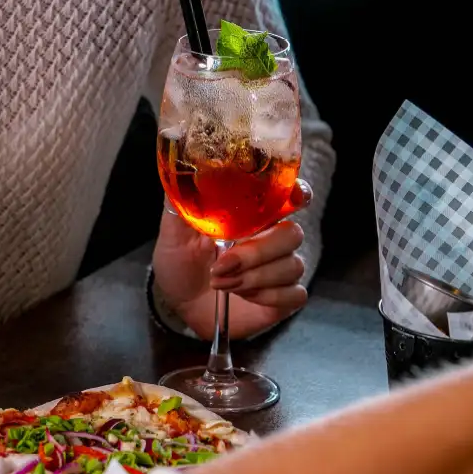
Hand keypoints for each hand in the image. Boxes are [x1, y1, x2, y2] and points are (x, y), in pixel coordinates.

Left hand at [153, 181, 311, 339]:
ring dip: (254, 277)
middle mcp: (273, 238)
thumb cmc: (180, 263)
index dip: (298, 193)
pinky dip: (267, 296)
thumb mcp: (174, 231)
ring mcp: (281, 268)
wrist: (181, 304)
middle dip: (257, 251)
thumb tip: (181, 170)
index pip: (289, 196)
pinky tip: (243, 296)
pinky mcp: (284, 298)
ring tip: (220, 282)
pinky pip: (295, 294)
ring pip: (293, 266)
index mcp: (253, 215)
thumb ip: (182, 202)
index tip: (295, 197)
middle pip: (293, 233)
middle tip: (222, 264)